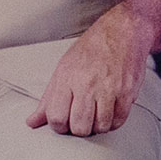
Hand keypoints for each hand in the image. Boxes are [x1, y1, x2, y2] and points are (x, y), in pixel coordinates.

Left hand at [27, 10, 150, 135]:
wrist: (121, 30)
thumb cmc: (92, 48)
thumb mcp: (63, 68)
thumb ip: (48, 98)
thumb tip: (33, 121)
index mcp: (68, 79)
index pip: (56, 118)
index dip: (59, 126)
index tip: (65, 122)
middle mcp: (88, 84)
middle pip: (79, 127)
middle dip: (79, 129)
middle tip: (82, 120)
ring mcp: (109, 88)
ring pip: (100, 127)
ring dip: (98, 126)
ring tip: (97, 115)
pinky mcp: (127, 90)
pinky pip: (119, 120)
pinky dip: (114, 122)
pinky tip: (110, 112)